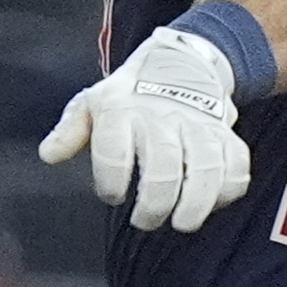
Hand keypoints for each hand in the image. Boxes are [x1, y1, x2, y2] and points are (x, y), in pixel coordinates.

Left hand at [43, 26, 252, 233]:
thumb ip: (70, 131)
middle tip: (144, 220)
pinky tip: (212, 203)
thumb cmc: (128, 96)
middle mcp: (161, 117)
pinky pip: (236, 164)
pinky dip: (228, 189)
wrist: (181, 64)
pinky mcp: (225, 134)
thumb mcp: (92, 104)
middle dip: (154, 203)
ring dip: (195, 203)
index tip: (113, 195)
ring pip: (204, 167)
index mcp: (121, 111)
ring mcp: (197, 125)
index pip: (113, 150)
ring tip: (183, 222)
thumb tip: (49, 154)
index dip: (111, 181)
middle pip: (162, 166)